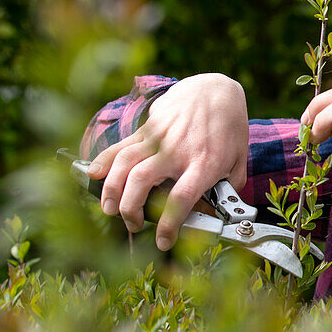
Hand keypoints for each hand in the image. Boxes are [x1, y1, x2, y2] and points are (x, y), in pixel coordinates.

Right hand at [86, 73, 248, 249]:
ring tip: (109, 209)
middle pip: (142, 181)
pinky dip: (103, 161)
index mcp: (204, 163)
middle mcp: (177, 151)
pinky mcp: (147, 129)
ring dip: (111, 190)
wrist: (216, 90)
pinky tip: (92, 175)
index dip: (169, 223)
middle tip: (133, 224)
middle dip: (130, 209)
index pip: (182, 197)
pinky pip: (121, 145)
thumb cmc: (229, 127)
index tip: (163, 241)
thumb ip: (232, 186)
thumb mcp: (239, 159)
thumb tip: (224, 210)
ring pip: (124, 163)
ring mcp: (159, 138)